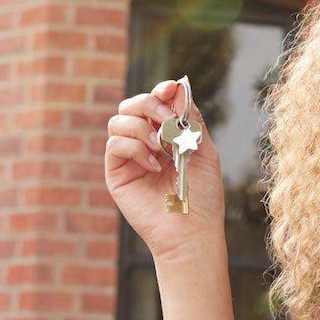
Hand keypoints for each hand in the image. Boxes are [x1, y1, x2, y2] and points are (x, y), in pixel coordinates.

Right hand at [105, 78, 225, 263]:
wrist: (192, 231)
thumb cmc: (202, 196)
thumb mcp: (204, 151)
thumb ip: (191, 120)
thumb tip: (178, 88)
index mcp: (166, 135)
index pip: (155, 102)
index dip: (161, 90)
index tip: (172, 88)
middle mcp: (144, 142)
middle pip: (132, 104)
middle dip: (150, 105)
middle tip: (169, 122)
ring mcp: (128, 157)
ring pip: (119, 120)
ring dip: (142, 128)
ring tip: (162, 149)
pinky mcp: (116, 173)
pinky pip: (115, 144)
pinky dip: (135, 148)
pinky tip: (154, 165)